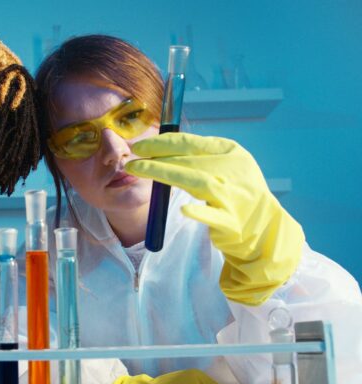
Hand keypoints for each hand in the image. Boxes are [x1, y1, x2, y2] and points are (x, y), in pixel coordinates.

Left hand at [128, 133, 303, 305]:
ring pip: (198, 182)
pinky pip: (213, 216)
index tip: (139, 146)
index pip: (191, 143)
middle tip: (132, 159)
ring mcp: (235, 197)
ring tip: (138, 171)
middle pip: (190, 160)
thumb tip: (160, 146)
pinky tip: (183, 210)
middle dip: (157, 157)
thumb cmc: (235, 194)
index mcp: (231, 153)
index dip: (162, 142)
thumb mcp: (223, 167)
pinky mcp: (232, 222)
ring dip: (165, 174)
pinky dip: (199, 212)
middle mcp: (235, 171)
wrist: (264, 228)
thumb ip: (197, 157)